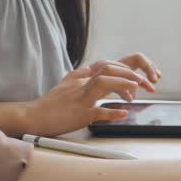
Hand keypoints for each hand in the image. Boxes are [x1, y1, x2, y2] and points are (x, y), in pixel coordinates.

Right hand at [23, 56, 159, 136]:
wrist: (33, 116)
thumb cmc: (51, 103)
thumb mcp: (67, 83)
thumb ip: (82, 75)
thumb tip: (95, 70)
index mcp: (82, 76)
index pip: (108, 63)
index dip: (128, 67)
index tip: (141, 77)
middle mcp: (82, 83)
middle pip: (109, 68)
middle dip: (132, 73)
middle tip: (147, 84)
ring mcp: (80, 98)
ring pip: (104, 82)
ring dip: (124, 84)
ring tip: (138, 89)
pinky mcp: (79, 114)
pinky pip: (97, 111)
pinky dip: (112, 112)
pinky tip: (124, 113)